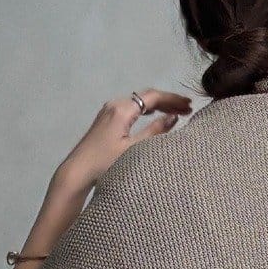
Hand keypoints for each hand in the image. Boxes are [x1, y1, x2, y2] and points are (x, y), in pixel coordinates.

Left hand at [56, 88, 192, 191]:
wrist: (78, 171)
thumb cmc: (105, 163)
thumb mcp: (133, 149)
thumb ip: (154, 132)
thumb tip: (174, 118)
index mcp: (122, 109)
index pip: (153, 97)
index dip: (172, 100)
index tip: (189, 105)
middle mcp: (115, 104)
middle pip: (146, 97)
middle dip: (168, 101)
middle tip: (187, 108)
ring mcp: (109, 110)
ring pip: (139, 102)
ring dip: (158, 106)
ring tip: (176, 112)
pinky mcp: (106, 119)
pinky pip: (132, 108)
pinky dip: (147, 110)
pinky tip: (155, 115)